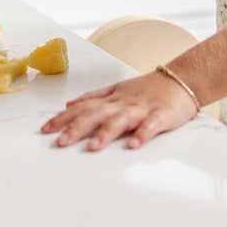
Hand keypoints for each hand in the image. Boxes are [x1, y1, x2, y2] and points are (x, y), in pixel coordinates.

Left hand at [40, 71, 198, 150]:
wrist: (181, 79)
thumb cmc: (148, 88)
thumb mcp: (117, 89)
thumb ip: (93, 97)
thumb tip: (68, 105)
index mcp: (112, 99)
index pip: (83, 108)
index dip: (63, 118)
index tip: (45, 130)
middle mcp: (123, 103)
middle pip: (97, 114)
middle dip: (78, 127)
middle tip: (61, 142)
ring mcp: (142, 109)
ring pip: (121, 120)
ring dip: (106, 132)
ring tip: (93, 147)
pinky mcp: (161, 115)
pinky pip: (151, 125)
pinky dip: (142, 134)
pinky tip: (134, 145)